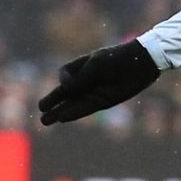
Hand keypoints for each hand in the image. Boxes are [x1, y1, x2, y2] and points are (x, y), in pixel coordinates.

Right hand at [37, 39, 161, 125]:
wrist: (140, 63)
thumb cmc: (116, 59)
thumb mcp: (95, 67)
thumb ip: (79, 80)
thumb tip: (63, 90)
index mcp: (82, 66)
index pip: (64, 75)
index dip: (62, 80)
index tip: (66, 82)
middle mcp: (86, 81)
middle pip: (65, 93)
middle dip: (52, 102)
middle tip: (41, 109)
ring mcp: (94, 92)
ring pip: (72, 104)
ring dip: (59, 112)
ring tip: (45, 120)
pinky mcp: (103, 102)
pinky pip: (85, 109)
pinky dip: (73, 113)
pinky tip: (62, 118)